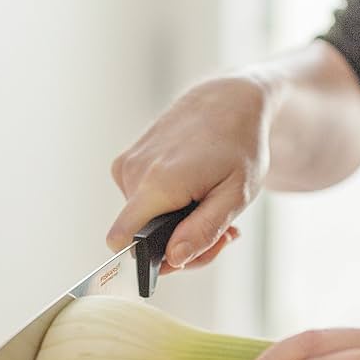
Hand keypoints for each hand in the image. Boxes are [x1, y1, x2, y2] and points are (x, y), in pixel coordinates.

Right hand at [107, 76, 270, 268]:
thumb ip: (203, 231)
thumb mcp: (236, 194)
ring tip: (211, 204)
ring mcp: (126, 165)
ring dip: (177, 224)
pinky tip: (193, 191)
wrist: (227, 99)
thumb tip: (173, 260)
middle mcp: (133, 173)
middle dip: (179, 244)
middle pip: (140, 237)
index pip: (121, 239)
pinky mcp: (127, 161)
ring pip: (142, 221)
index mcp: (157, 184)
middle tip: (221, 232)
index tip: (187, 254)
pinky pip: (140, 202)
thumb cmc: (238, 145)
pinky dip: (167, 206)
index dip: (150, 260)